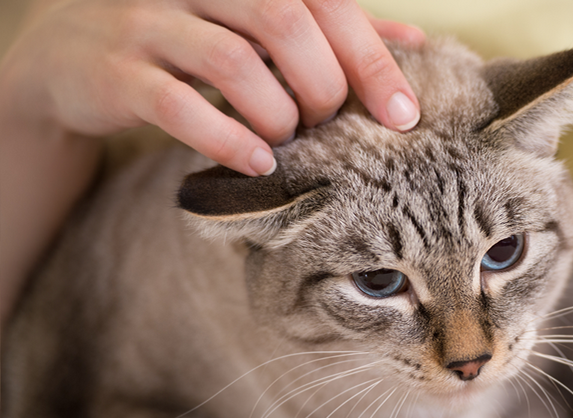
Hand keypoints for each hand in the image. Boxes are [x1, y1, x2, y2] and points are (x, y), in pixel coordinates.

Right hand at [3, 0, 422, 175]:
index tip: (402, 115)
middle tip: (330, 126)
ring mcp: (149, 22)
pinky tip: (255, 162)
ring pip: (232, 61)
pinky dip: (225, 137)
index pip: (324, 1)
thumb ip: (330, 30)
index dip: (371, 57)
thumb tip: (414, 41)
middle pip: (283, 20)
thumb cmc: (190, 38)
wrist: (75, 54)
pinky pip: (177, 104)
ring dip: (277, 113)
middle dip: (324, 85)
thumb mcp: (259, 26)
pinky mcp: (117, 72)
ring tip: (289, 141)